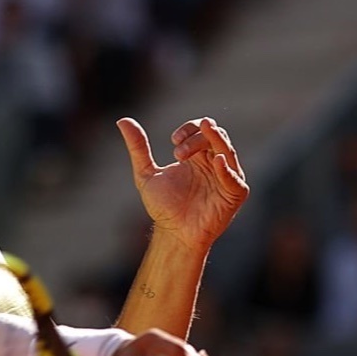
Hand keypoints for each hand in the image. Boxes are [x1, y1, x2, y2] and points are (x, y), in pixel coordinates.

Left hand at [118, 116, 248, 252]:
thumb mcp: (146, 174)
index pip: (200, 130)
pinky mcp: (234, 195)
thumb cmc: (163, 208)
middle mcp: (214, 163)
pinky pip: (235, 178)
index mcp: (198, 156)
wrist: (173, 235)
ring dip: (216, 140)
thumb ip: (138, 148)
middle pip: (214, 136)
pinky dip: (227, 169)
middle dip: (197, 138)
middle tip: (178, 153)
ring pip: (227, 151)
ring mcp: (226, 177)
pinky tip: (217, 160)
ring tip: (206, 130)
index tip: (173, 141)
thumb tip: (122, 120)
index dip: (189, 129)